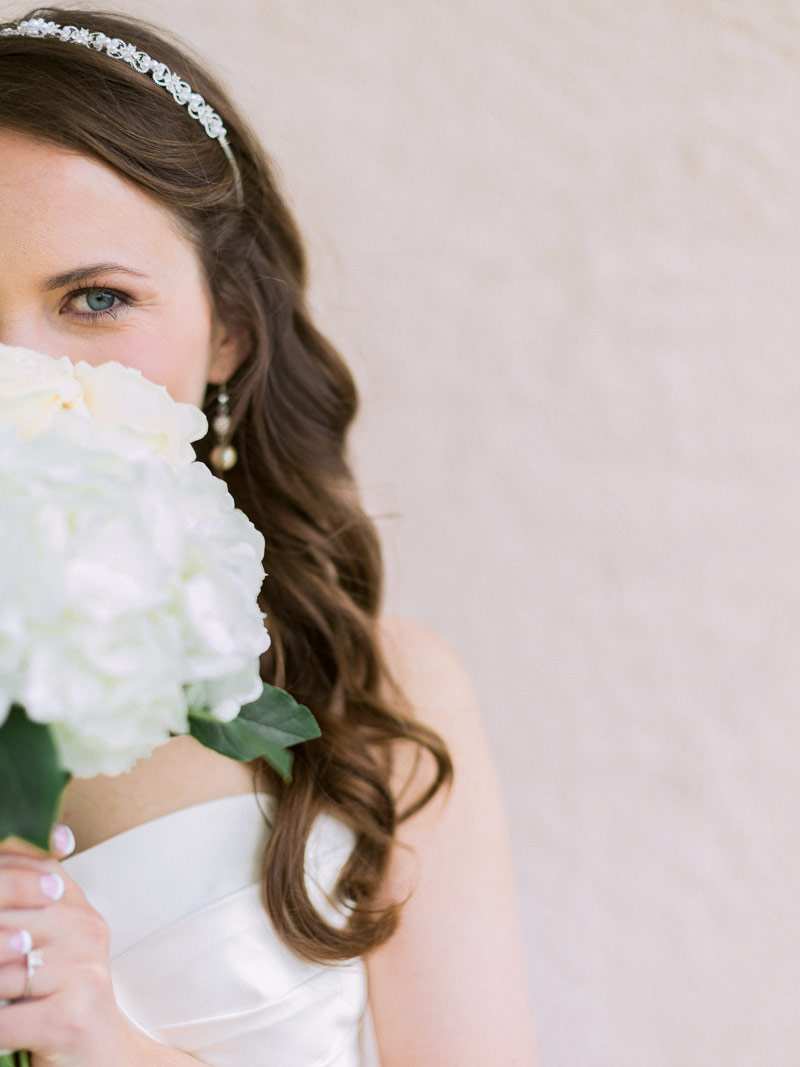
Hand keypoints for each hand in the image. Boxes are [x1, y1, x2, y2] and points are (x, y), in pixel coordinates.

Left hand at [0, 828, 129, 1066]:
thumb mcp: (51, 945)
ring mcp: (82, 971)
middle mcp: (86, 930)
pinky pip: (3, 1019)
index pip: (31, 870)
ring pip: (0, 973)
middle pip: (7, 922)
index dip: (2, 879)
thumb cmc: (60, 1000)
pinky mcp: (70, 1017)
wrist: (103, 1059)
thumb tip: (46, 844)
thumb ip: (30, 904)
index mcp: (78, 907)